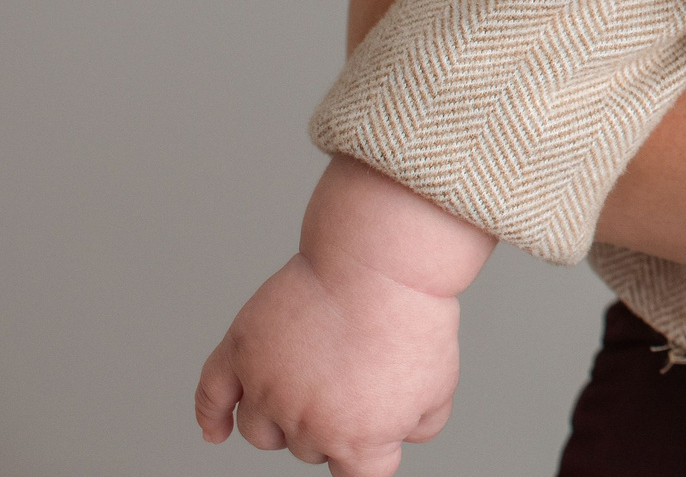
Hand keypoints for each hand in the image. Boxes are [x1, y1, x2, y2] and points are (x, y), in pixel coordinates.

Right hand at [195, 158, 495, 474]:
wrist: (381, 264)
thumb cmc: (412, 319)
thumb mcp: (440, 383)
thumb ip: (421, 424)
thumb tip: (403, 435)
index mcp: (355, 441)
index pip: (356, 475)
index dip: (371, 452)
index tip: (375, 435)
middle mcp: (304, 425)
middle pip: (308, 448)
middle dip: (331, 422)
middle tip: (355, 377)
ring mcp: (267, 388)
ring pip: (261, 430)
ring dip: (282, 420)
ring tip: (309, 385)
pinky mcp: (242, 351)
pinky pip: (210, 395)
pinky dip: (210, 415)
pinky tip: (215, 429)